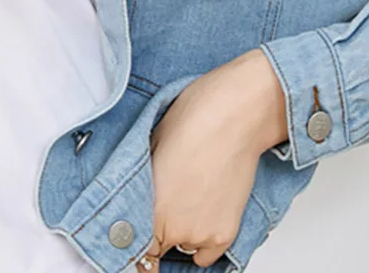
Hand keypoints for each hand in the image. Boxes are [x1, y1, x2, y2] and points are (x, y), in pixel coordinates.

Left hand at [137, 49, 287, 269]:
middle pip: (155, 249)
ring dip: (179, 234)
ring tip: (184, 202)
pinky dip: (202, 241)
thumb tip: (135, 196)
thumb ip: (142, 182)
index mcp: (150, 207)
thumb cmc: (193, 119)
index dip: (132, 236)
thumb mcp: (150, 147)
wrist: (236, 114)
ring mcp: (204, 234)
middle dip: (154, 231)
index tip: (133, 229)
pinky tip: (201, 213)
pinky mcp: (227, 233)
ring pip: (183, 249)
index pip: (132, 247)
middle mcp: (176, 229)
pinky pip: (207, 253)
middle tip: (161, 206)